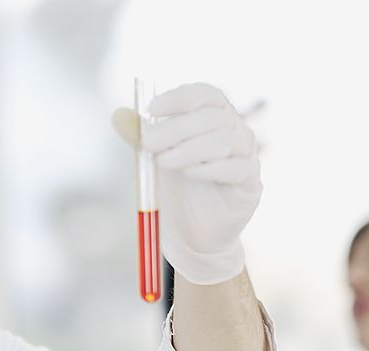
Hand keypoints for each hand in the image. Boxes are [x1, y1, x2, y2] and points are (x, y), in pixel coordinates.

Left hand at [112, 83, 261, 284]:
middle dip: (176, 128)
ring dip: (190, 148)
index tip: (151, 109)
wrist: (192, 236)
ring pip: (225, 139)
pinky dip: (210, 168)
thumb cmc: (177, 193)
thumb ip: (140, 138)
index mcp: (212, 119)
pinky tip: (189, 174)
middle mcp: (234, 132)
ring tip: (164, 162)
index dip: (180, 97)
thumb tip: (118, 114)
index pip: (205, 95)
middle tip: (148, 143)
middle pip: (212, 116)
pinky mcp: (250, 183)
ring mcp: (246, 156)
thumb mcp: (154, 162)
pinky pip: (237, 168)